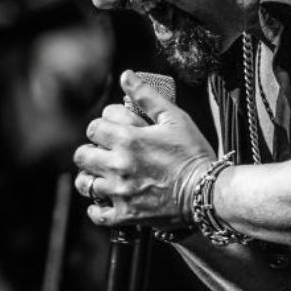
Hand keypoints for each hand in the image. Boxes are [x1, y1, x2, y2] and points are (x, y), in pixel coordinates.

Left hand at [73, 70, 214, 228]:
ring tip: (104, 177)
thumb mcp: (175, 118)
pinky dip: (97, 209)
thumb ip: (147, 96)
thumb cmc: (194, 154)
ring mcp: (120, 191)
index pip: (94, 128)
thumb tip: (126, 76)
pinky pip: (98, 214)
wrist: (208, 192)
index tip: (114, 132)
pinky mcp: (126, 214)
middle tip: (107, 155)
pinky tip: (106, 201)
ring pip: (85, 183)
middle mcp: (118, 165)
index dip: (103, 128)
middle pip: (82, 155)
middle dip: (92, 152)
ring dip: (92, 178)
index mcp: (127, 139)